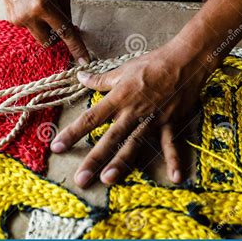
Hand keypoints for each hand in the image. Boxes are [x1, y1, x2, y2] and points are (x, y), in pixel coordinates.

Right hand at [0, 0, 89, 61]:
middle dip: (57, 38)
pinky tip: (30, 4)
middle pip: (49, 42)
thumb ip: (67, 11)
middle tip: (59, 23)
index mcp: (44, 6)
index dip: (76, 48)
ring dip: (45, 28)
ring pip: (38, 36)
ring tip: (41, 7)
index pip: (65, 33)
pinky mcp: (11, 20)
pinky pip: (29, 27)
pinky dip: (34, 20)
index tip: (83, 60)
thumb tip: (71, 28)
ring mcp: (18, 19)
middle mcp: (30, 16)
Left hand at [51, 42, 214, 187]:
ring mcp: (152, 120)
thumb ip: (101, 79)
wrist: (184, 60)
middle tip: (81, 179)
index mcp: (119, 98)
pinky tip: (176, 178)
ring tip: (108, 180)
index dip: (73, 132)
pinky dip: (174, 160)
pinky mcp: (170, 123)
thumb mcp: (123, 69)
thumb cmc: (152, 63)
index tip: (57, 147)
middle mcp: (132, 112)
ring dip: (122, 163)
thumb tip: (80, 77)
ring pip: (134, 144)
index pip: (91, 118)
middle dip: (95, 158)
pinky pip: (171, 144)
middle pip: (110, 138)